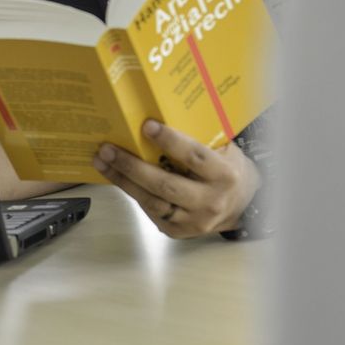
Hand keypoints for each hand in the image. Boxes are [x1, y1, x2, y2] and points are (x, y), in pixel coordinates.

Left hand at [93, 120, 257, 238]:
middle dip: (132, 166)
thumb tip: (159, 113)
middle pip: (165, 184)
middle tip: (108, 148)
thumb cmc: (227, 169)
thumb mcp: (223, 150)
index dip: (170, 141)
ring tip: (102, 161)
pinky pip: (149, 211)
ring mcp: (193, 221)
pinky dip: (131, 192)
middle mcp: (209, 201)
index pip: (194, 157)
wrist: (242, 206)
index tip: (146, 126)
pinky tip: (116, 177)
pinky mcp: (177, 231)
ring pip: (152, 201)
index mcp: (224, 176)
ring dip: (123, 180)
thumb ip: (199, 138)